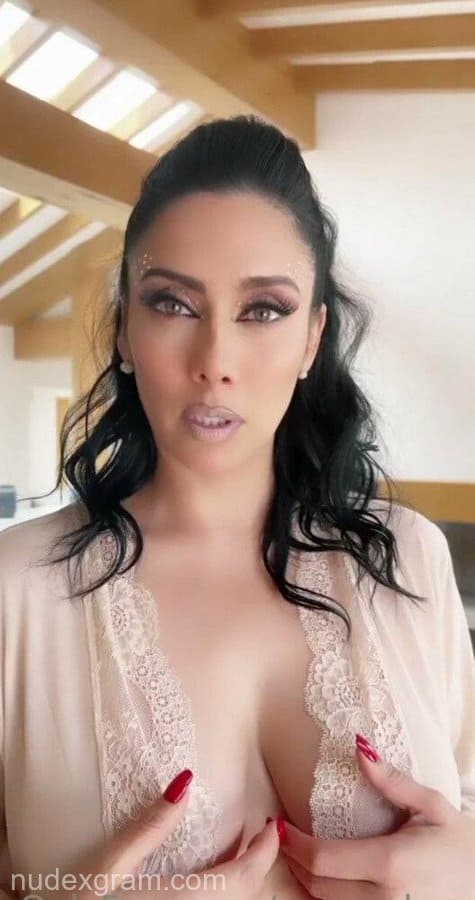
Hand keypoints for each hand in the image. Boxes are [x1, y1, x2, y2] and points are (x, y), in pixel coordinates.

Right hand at [55, 769, 279, 898]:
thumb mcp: (109, 866)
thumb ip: (150, 828)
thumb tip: (185, 782)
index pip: (246, 877)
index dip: (266, 850)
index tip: (272, 825)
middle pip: (246, 896)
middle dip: (256, 865)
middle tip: (255, 834)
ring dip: (242, 886)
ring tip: (235, 857)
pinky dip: (225, 899)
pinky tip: (209, 885)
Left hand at [281, 734, 474, 899]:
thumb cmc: (462, 845)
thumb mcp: (433, 806)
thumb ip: (393, 781)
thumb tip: (359, 748)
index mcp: (390, 864)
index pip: (322, 859)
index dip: (292, 843)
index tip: (277, 824)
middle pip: (317, 886)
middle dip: (293, 861)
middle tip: (283, 837)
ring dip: (307, 883)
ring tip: (299, 855)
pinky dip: (328, 899)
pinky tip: (327, 879)